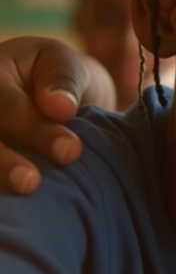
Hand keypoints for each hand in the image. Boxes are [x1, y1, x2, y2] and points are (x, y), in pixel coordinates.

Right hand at [0, 36, 116, 193]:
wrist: (53, 99)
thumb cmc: (58, 77)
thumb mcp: (63, 63)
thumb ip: (62, 79)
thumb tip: (59, 107)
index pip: (7, 107)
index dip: (36, 130)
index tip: (71, 150)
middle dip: (4, 162)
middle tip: (30, 182)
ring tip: (21, 192)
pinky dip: (1, 191)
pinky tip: (11, 211)